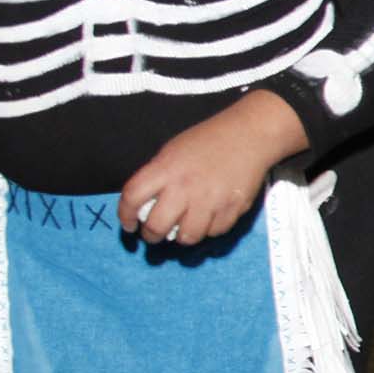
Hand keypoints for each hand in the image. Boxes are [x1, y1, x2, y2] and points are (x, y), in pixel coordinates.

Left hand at [116, 96, 301, 249]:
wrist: (249, 135)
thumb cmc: (207, 140)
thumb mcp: (173, 151)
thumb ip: (158, 176)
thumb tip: (145, 205)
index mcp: (166, 168)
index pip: (132, 197)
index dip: (125, 216)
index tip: (130, 224)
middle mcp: (185, 187)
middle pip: (157, 226)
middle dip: (151, 235)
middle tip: (154, 234)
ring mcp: (210, 201)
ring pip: (186, 237)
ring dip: (181, 236)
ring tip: (184, 228)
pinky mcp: (232, 209)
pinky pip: (213, 232)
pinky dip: (208, 229)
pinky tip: (209, 217)